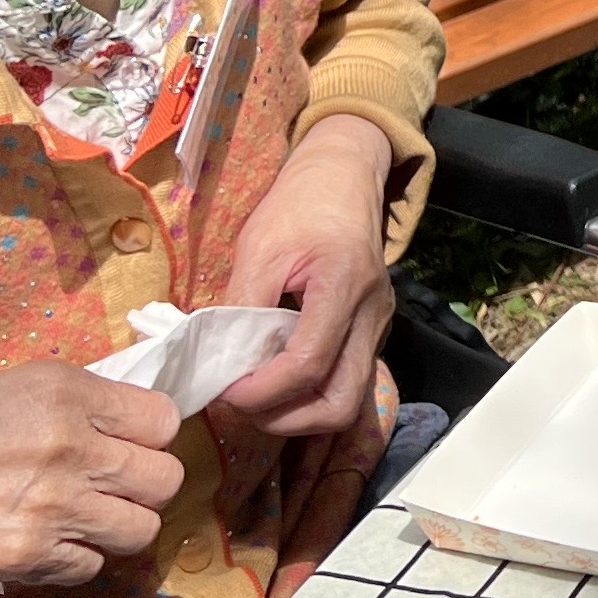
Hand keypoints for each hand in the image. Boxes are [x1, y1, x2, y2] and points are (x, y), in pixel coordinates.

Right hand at [0, 362, 184, 594]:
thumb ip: (68, 401)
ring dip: (118, 525)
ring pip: (140, 530)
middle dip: (142, 483)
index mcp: (65, 392)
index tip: (126, 441)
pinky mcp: (27, 557)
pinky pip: (90, 567)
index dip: (147, 434)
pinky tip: (44, 541)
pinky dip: (75, 559)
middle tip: (111, 484)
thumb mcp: (3, 382)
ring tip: (83, 517)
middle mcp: (71, 448)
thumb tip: (113, 418)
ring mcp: (53, 508)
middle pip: (164, 479)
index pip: (163, 420)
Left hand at [210, 114, 398, 439]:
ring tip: (259, 398)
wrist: (344, 178)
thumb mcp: (259, 247)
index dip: (262, 391)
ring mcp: (379, 327)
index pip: (308, 365)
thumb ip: (241, 307)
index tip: (225, 389)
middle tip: (243, 404)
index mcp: (344, 285)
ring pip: (350, 401)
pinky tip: (280, 379)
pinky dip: (312, 395)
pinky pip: (348, 382)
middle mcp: (372, 315)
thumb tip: (218, 363)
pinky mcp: (373, 332)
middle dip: (287, 419)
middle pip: (341, 403)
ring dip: (301, 414)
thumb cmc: (299, 205)